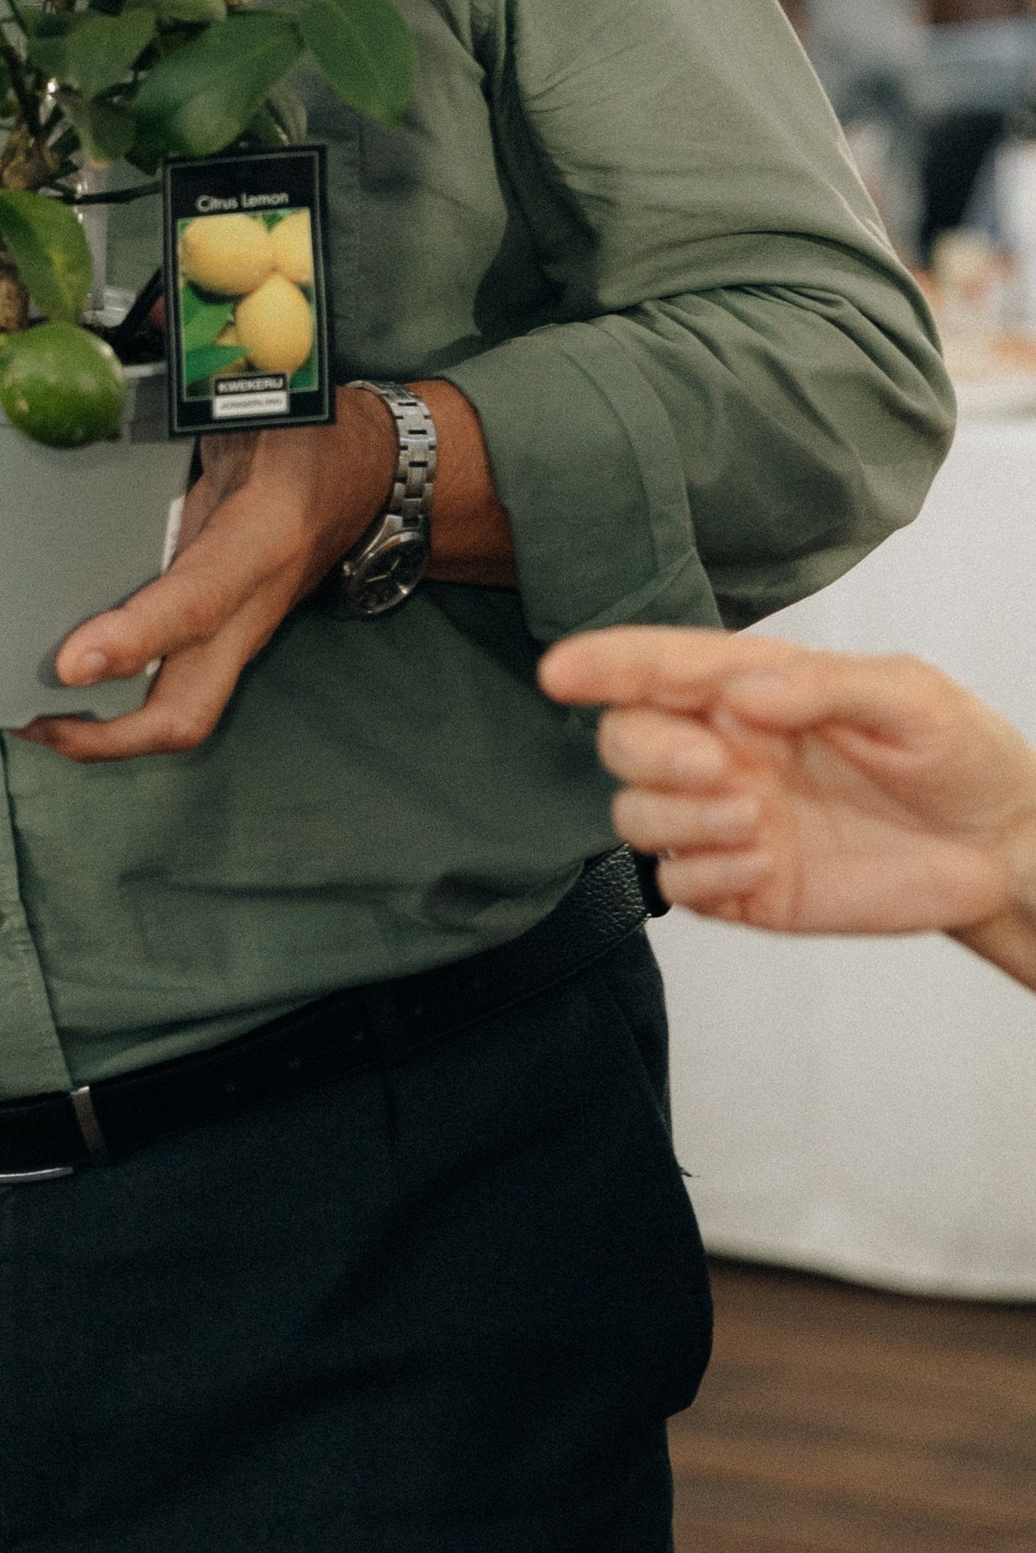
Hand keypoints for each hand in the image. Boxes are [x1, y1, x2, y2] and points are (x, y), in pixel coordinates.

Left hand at [22, 389, 398, 763]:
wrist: (376, 474)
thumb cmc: (310, 432)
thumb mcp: (264, 400)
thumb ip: (200, 381)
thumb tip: (116, 343)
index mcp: (264, 537)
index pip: (198, 601)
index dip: (135, 637)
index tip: (69, 662)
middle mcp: (252, 601)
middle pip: (188, 707)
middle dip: (108, 735)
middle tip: (27, 718)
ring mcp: (241, 630)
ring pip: (180, 710)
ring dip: (104, 730)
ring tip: (23, 713)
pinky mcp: (225, 634)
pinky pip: (174, 685)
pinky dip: (118, 697)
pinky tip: (62, 682)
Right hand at [540, 625, 1035, 968]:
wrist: (1001, 850)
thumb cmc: (959, 754)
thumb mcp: (908, 695)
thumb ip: (822, 685)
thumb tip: (743, 692)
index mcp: (753, 689)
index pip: (656, 667)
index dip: (602, 663)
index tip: (560, 671)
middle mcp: (727, 750)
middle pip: (624, 739)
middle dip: (648, 750)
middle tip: (717, 767)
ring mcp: (730, 820)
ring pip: (635, 813)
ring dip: (678, 817)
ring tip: (755, 822)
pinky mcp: (745, 888)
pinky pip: (677, 884)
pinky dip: (703, 873)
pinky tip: (763, 864)